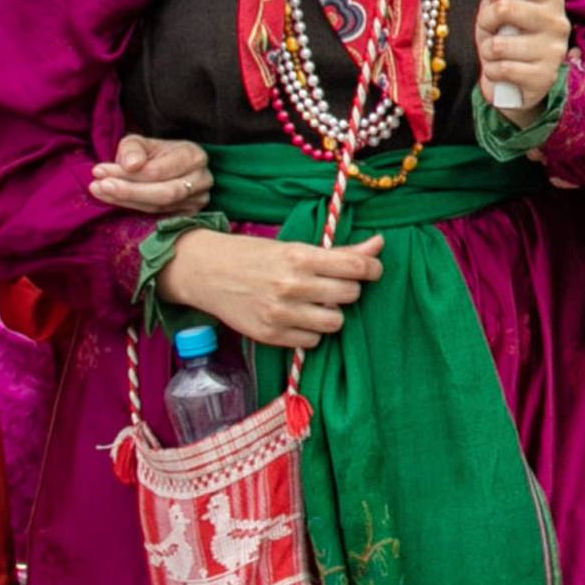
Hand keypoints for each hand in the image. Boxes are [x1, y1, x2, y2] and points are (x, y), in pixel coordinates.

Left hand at [90, 135, 209, 217]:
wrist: (168, 164)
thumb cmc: (153, 152)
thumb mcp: (140, 142)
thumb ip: (133, 149)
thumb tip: (131, 165)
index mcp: (194, 156)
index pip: (158, 171)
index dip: (128, 174)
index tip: (99, 170)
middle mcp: (202, 180)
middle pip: (163, 193)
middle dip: (127, 191)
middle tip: (98, 186)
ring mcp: (197, 201)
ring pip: (159, 207)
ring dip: (126, 201)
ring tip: (100, 191)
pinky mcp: (188, 215)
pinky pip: (158, 216)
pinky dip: (133, 208)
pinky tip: (114, 200)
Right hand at [166, 227, 384, 349]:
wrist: (206, 271)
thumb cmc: (253, 255)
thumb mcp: (294, 247)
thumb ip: (338, 253)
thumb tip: (379, 244)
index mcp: (300, 257)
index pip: (356, 268)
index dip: (372, 269)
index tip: (371, 270)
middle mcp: (292, 286)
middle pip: (349, 295)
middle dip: (346, 290)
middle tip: (331, 284)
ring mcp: (281, 313)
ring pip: (335, 322)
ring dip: (331, 313)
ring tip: (314, 303)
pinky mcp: (271, 335)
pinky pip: (313, 340)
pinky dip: (311, 330)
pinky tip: (297, 317)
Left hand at [475, 0, 570, 109]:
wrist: (518, 85)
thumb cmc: (509, 40)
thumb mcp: (505, 9)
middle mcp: (557, 21)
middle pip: (505, 7)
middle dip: (485, 20)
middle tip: (489, 30)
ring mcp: (553, 51)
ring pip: (498, 44)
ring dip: (487, 51)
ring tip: (497, 54)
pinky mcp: (544, 77)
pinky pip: (501, 69)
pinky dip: (492, 72)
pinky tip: (502, 72)